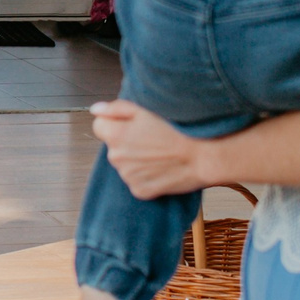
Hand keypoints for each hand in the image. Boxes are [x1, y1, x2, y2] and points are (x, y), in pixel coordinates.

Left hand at [89, 99, 217, 198]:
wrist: (204, 156)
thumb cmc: (177, 128)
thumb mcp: (146, 109)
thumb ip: (116, 108)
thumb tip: (95, 110)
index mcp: (115, 135)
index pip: (99, 126)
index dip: (115, 122)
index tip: (133, 124)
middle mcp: (116, 158)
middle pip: (113, 146)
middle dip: (127, 141)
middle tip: (153, 138)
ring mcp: (128, 177)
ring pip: (125, 164)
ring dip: (136, 159)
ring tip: (160, 153)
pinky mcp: (140, 191)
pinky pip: (137, 181)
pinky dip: (147, 175)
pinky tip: (163, 167)